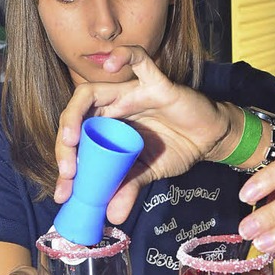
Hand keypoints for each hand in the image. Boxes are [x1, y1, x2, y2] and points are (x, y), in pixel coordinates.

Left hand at [54, 46, 233, 223]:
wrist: (210, 138)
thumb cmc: (177, 148)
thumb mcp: (148, 173)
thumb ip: (129, 188)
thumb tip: (112, 217)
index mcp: (108, 127)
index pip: (76, 137)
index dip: (65, 161)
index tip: (64, 191)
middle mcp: (114, 107)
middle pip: (77, 115)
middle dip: (64, 142)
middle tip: (67, 171)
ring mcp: (133, 94)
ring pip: (93, 92)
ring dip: (75, 114)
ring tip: (70, 139)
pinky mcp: (158, 85)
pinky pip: (140, 62)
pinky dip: (124, 56)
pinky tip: (110, 64)